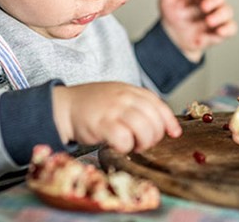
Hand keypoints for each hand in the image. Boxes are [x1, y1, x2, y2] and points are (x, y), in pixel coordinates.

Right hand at [52, 82, 181, 153]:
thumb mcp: (118, 97)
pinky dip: (125, 146)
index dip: (169, 121)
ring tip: (132, 144)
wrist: (64, 106)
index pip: (158, 104)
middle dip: (154, 136)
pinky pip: (124, 139)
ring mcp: (113, 109)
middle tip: (143, 142)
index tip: (174, 133)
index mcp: (130, 90)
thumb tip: (161, 123)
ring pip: (144, 129)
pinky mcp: (102, 124)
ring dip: (142, 142)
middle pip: (154, 119)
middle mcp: (124, 98)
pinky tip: (118, 145)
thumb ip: (138, 105)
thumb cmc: (93, 105)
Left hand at [157, 0, 236, 61]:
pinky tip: (220, 30)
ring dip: (220, 15)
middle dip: (214, 0)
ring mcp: (216, 16)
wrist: (174, 38)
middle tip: (204, 6)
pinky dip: (227, 29)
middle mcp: (210, 2)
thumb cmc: (174, 15)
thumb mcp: (167, 1)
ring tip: (209, 21)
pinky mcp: (220, 31)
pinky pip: (231, 28)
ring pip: (227, 11)